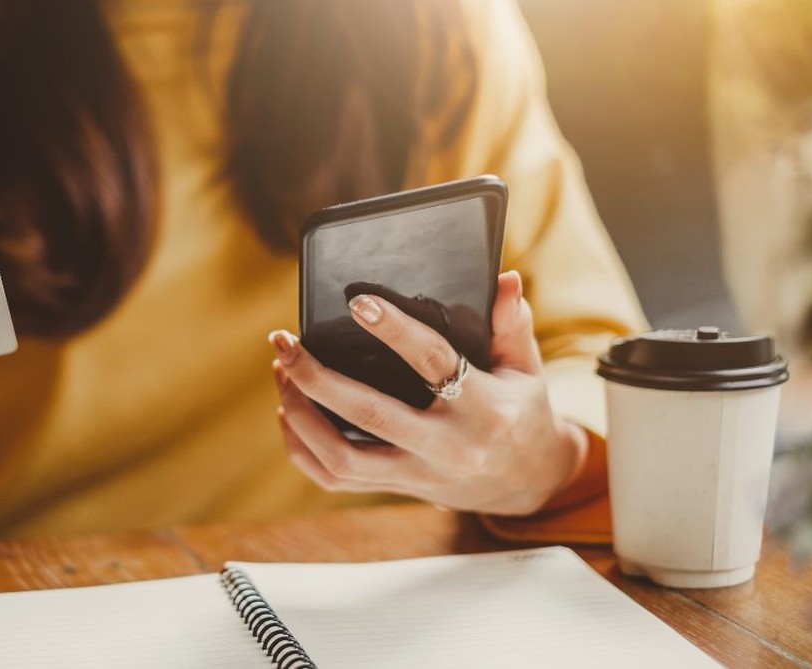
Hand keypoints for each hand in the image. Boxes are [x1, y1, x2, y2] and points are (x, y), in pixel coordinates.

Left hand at [270, 271, 586, 514]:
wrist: (528, 482)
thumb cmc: (521, 412)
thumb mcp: (527, 368)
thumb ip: (512, 324)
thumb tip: (503, 278)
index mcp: (484, 409)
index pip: (433, 363)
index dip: (395, 331)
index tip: (358, 302)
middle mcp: (447, 447)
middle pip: (369, 414)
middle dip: (317, 377)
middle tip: (285, 342)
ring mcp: (418, 474)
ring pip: (342, 457)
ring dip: (301, 415)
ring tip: (283, 372)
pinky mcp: (397, 488)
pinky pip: (335, 479)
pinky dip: (302, 448)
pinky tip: (288, 412)